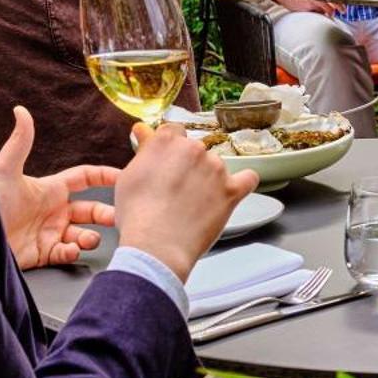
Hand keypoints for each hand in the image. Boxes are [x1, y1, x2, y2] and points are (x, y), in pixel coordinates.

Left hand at [0, 106, 117, 270]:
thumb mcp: (4, 170)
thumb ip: (20, 142)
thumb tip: (21, 110)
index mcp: (49, 190)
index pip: (84, 178)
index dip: (104, 176)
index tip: (124, 177)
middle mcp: (53, 211)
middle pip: (90, 210)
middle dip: (106, 213)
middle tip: (118, 218)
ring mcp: (49, 233)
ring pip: (82, 234)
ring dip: (90, 237)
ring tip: (88, 239)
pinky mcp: (43, 254)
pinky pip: (66, 254)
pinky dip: (73, 253)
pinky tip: (70, 250)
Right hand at [113, 122, 257, 283]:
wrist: (156, 246)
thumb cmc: (138, 216)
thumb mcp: (129, 177)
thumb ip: (143, 150)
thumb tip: (143, 131)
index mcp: (166, 141)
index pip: (174, 132)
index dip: (170, 150)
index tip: (168, 163)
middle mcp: (194, 148)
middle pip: (195, 150)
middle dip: (187, 167)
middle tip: (176, 190)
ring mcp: (215, 168)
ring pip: (216, 166)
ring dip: (209, 178)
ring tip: (194, 203)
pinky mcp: (231, 190)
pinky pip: (248, 179)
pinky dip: (242, 183)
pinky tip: (232, 190)